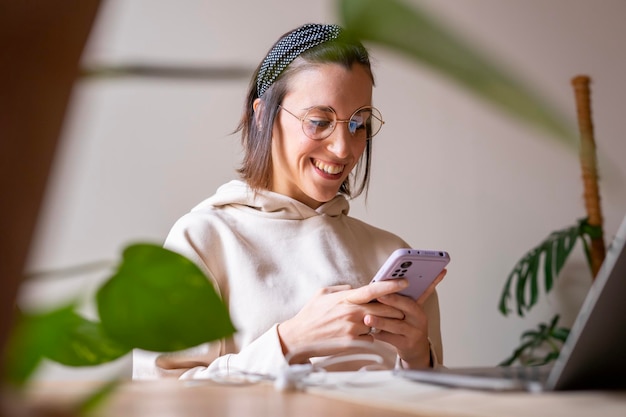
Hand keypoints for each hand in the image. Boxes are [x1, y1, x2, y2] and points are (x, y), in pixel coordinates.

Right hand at [277, 278, 408, 362]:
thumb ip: (342, 289)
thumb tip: (356, 288)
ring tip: (361, 324)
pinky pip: (370, 338)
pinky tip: (354, 336)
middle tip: (399, 308)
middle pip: (383, 308)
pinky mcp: (352, 343)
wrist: (298, 338)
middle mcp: (351, 312)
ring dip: (376, 323)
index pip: (372, 289)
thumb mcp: (322, 293)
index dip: (390, 285)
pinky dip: (366, 337)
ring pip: (376, 324)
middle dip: (394, 308)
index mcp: (345, 298)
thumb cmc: (310, 315)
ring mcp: (352, 328)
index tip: (404, 282)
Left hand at [363, 268, 446, 367]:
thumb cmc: (406, 325)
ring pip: (397, 325)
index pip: (411, 294)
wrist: (416, 349)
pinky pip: (391, 339)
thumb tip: (378, 283)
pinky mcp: (407, 344)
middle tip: (378, 297)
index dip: (400, 289)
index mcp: (417, 306)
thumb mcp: (406, 311)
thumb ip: (397, 299)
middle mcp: (419, 318)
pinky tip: (369, 332)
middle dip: (391, 301)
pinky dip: (379, 334)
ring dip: (381, 321)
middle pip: (406, 306)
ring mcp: (414, 332)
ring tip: (367, 318)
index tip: (390, 284)